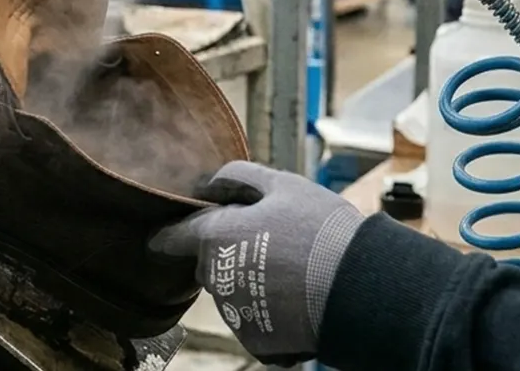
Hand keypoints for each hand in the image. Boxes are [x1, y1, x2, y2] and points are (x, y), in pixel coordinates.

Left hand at [151, 162, 362, 366]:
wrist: (359, 288)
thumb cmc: (321, 230)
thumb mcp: (284, 186)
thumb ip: (239, 178)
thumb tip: (210, 182)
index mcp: (214, 237)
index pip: (171, 237)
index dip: (166, 235)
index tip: (159, 238)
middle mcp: (216, 277)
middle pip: (209, 264)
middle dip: (228, 253)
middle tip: (270, 245)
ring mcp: (234, 313)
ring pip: (233, 293)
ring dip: (251, 283)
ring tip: (293, 274)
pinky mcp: (256, 341)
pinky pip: (255, 322)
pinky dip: (270, 313)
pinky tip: (297, 302)